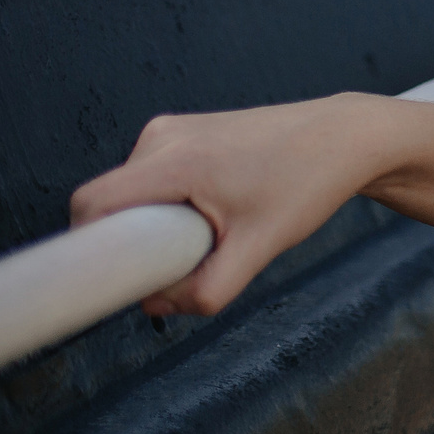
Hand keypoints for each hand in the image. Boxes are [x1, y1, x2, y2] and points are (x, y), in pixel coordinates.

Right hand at [68, 94, 396, 315]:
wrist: (347, 138)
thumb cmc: (309, 184)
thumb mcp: (261, 246)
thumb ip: (207, 288)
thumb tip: (156, 305)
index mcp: (173, 159)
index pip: (91, 206)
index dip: (85, 248)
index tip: (105, 279)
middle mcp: (162, 136)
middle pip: (111, 205)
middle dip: (136, 241)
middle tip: (189, 256)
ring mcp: (172, 129)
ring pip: (133, 194)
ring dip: (158, 222)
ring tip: (218, 226)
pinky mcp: (184, 130)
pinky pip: (153, 178)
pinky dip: (171, 202)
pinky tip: (220, 207)